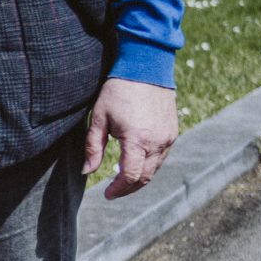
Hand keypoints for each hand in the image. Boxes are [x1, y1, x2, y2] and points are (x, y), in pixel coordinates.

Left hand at [82, 77, 178, 199]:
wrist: (146, 67)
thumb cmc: (118, 90)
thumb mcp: (99, 118)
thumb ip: (92, 148)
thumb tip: (87, 171)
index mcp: (137, 140)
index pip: (131, 176)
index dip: (118, 189)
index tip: (107, 194)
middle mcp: (157, 142)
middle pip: (145, 177)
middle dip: (129, 188)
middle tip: (114, 191)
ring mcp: (169, 137)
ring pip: (155, 168)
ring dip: (140, 177)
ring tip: (123, 179)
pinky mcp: (173, 131)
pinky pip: (162, 156)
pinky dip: (150, 164)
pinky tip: (136, 162)